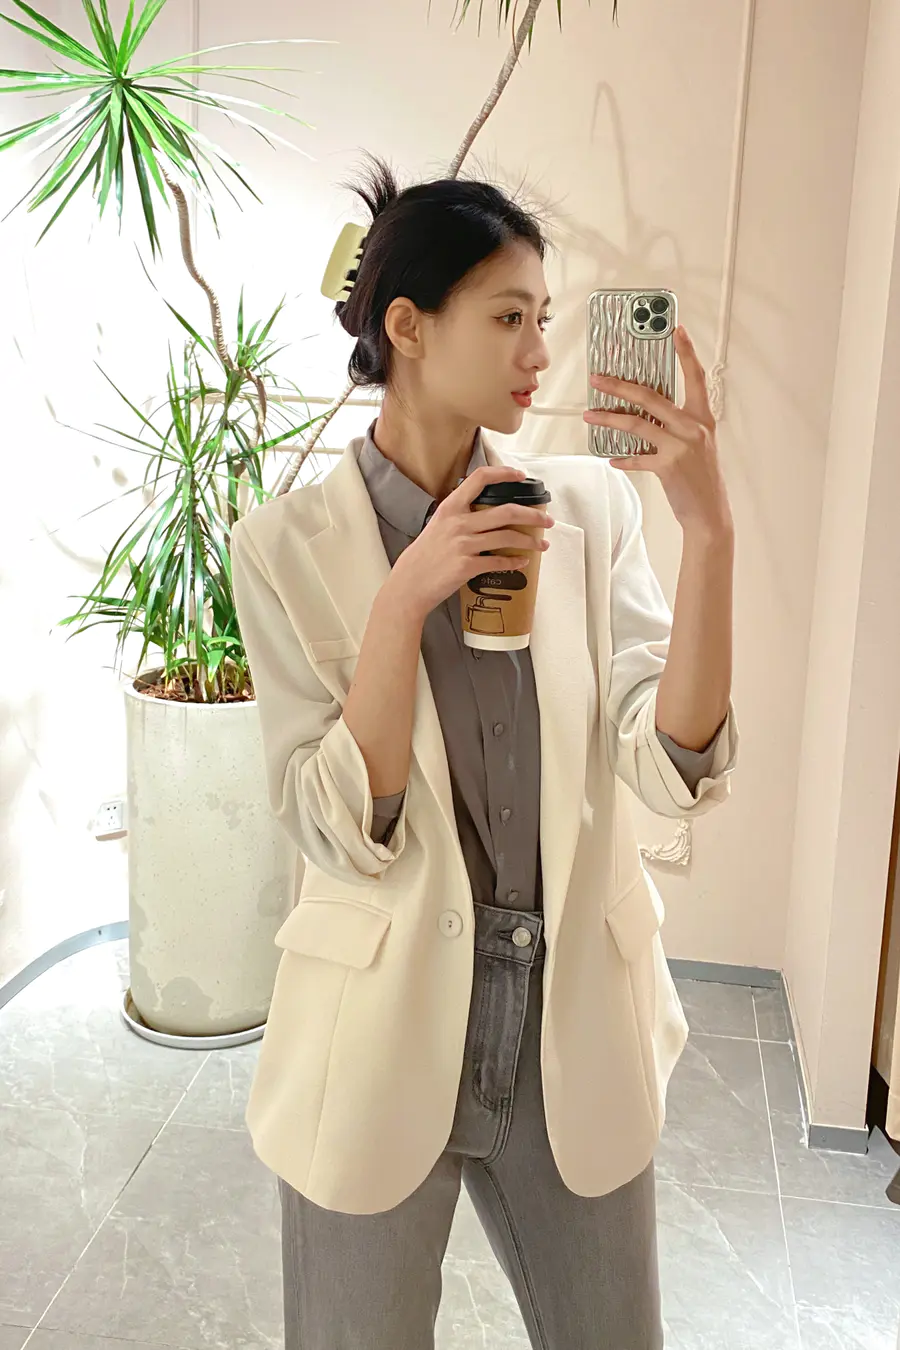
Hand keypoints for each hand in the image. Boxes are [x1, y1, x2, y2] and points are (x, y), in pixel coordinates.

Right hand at [387, 465, 553, 622]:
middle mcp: (458, 522)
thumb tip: (488, 516)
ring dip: (530, 541)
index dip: (503, 473)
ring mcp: (463, 544)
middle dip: (533, 515)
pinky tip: (522, 562)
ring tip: (542, 545)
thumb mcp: (437, 526)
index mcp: (450, 508)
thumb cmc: (423, 557)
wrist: (409, 584)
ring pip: (508, 536)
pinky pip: (499, 561)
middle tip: (547, 520)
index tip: (521, 476)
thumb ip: (460, 517)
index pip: (479, 479)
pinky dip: (515, 562)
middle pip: (506, 511)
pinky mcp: (467, 566)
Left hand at [583, 325, 732, 538]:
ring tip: (590, 414)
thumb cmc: (701, 478)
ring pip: (637, 424)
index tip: (676, 330)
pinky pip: (637, 457)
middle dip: (620, 386)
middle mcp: (693, 427)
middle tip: (598, 378)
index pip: (695, 377)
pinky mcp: (668, 466)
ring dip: (609, 418)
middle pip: (651, 397)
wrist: (710, 512)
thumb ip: (677, 426)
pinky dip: (622, 458)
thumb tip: (646, 414)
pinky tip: (611, 458)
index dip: (686, 352)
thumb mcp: (698, 444)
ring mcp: (681, 446)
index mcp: (702, 417)